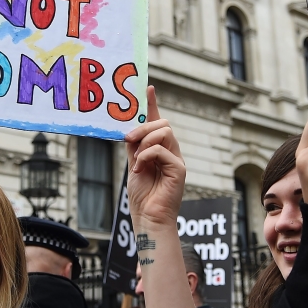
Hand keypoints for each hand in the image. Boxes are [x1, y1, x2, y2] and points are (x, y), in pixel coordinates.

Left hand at [125, 86, 185, 227]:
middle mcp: (172, 153)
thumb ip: (134, 148)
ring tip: (135, 160)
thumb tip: (129, 130)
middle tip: (128, 140)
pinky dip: (147, 156)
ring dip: (145, 141)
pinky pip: (162, 150)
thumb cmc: (142, 197)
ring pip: (165, 132)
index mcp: (160, 151)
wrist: (148, 219)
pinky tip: (139, 169)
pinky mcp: (179, 170)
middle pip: (163, 123)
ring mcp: (177, 160)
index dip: (153, 105)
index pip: (158, 123)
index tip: (148, 88)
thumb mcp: (133, 166)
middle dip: (143, 126)